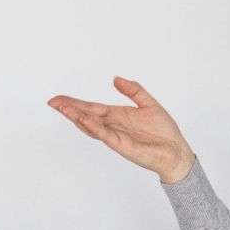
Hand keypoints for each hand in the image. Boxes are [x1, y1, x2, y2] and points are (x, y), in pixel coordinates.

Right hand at [48, 76, 196, 183]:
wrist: (177, 151)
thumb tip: (115, 78)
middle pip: (86, 115)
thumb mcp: (148, 103)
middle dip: (69, 109)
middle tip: (52, 102)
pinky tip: (85, 119)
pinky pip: (106, 135)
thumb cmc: (164, 132)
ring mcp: (116, 136)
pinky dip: (94, 127)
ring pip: (91, 126)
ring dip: (77, 117)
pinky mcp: (123, 145)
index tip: (58, 99)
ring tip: (64, 109)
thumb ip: (132, 90)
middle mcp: (112, 126)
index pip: (90, 107)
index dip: (74, 102)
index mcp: (116, 116)